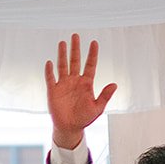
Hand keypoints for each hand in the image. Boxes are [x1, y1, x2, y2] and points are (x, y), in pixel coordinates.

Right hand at [44, 34, 116, 149]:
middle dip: (75, 49)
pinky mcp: (53, 90)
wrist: (70, 128)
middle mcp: (75, 81)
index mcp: (86, 83)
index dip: (92, 54)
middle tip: (75, 36)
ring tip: (62, 42)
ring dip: (62, 55)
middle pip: (75, 61)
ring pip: (62, 66)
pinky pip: (50, 78)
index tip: (94, 42)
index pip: (90, 65)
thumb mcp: (97, 108)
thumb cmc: (84, 118)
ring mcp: (63, 84)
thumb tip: (115, 84)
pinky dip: (49, 71)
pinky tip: (49, 62)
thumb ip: (105, 96)